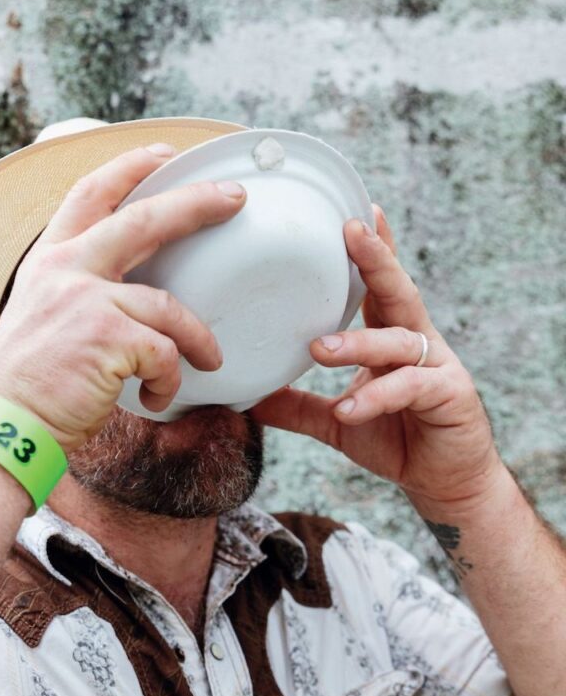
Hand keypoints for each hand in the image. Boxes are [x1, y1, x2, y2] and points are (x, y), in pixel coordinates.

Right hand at [0, 143, 243, 450]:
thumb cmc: (20, 385)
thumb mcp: (36, 319)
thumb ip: (73, 296)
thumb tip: (122, 302)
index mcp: (49, 263)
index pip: (89, 194)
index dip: (129, 169)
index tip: (162, 155)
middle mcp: (67, 270)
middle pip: (145, 218)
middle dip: (196, 203)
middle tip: (233, 198)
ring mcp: (88, 300)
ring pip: (170, 306)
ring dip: (196, 337)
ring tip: (208, 358)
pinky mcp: (110, 336)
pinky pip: (165, 353)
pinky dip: (168, 381)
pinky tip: (153, 397)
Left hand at [248, 206, 505, 508]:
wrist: (443, 481)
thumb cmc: (394, 437)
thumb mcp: (334, 420)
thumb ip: (295, 405)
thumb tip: (246, 396)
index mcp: (390, 338)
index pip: (378, 288)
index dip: (371, 251)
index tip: (354, 214)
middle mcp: (416, 342)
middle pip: (397, 292)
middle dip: (377, 260)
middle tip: (351, 234)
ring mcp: (437, 365)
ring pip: (398, 341)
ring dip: (358, 343)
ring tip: (320, 350)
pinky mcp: (450, 395)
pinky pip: (410, 388)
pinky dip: (376, 397)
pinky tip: (348, 409)